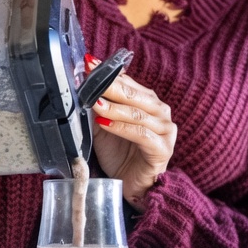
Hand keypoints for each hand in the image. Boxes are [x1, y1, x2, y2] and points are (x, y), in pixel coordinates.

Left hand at [86, 54, 176, 210]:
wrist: (132, 185)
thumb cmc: (120, 154)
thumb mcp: (104, 125)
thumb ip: (98, 106)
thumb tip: (82, 84)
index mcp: (148, 102)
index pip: (128, 82)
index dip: (108, 72)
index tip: (89, 63)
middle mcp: (160, 112)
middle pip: (134, 95)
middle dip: (110, 85)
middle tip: (90, 77)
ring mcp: (165, 130)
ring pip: (138, 113)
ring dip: (114, 107)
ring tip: (95, 102)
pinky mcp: (163, 149)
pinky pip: (142, 134)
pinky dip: (122, 128)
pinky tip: (105, 123)